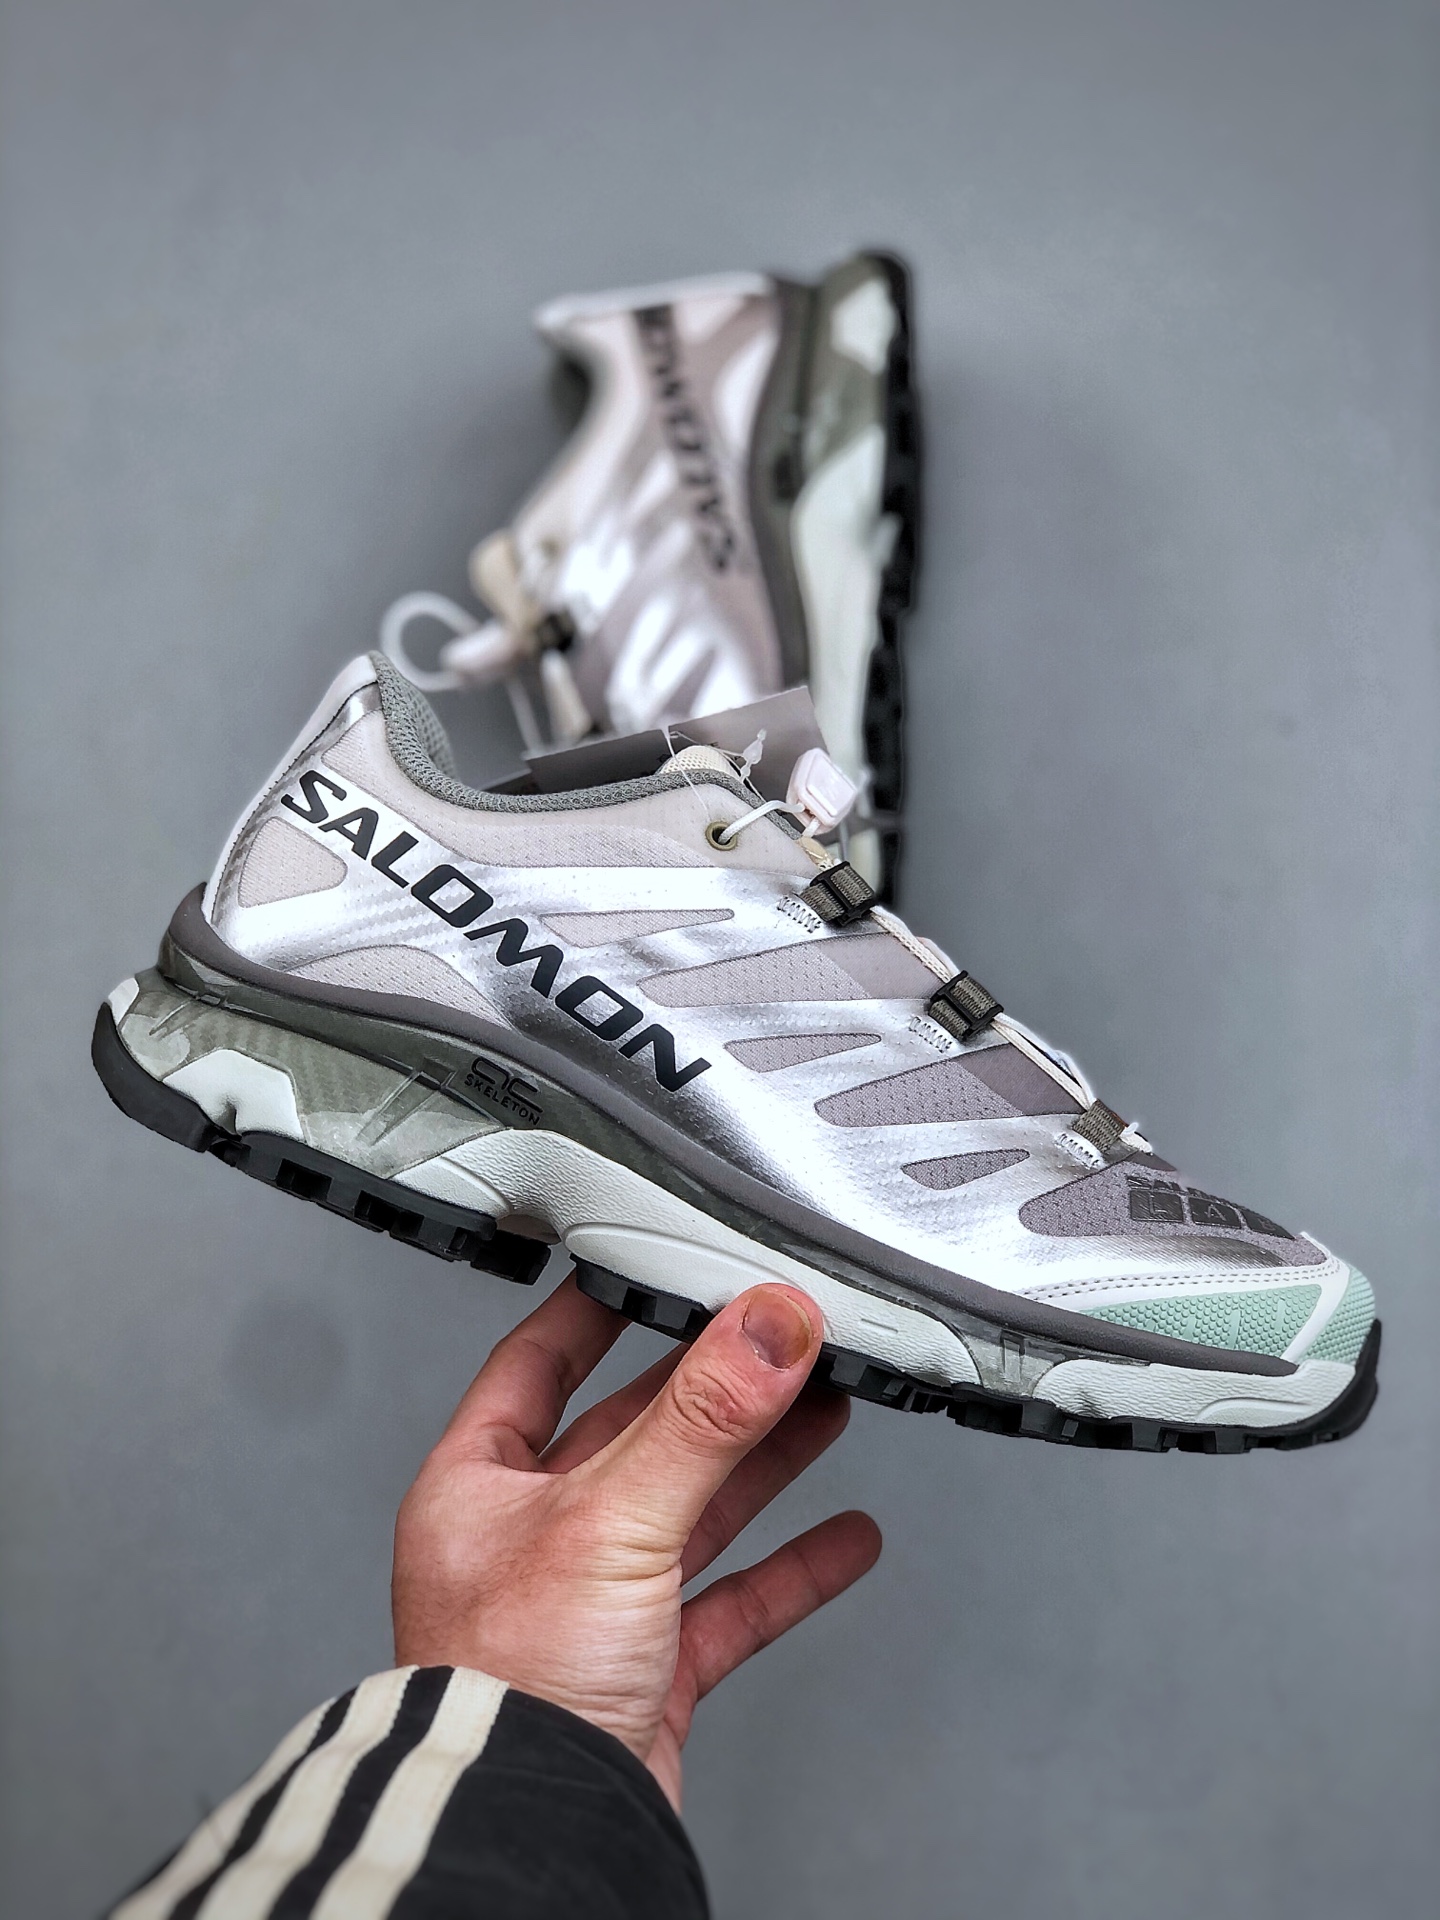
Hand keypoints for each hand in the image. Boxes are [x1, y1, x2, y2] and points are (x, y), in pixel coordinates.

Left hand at [392, 1272, 880, 1809]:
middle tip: (778, 1340)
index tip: (653, 1267)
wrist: (531, 1831)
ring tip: (823, 1410)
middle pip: (634, 1434)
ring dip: (760, 1464)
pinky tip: (840, 1539)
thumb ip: (702, 1420)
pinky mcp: (645, 1672)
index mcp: (478, 1486)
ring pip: (690, 1510)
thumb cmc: (505, 1689)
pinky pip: (730, 1601)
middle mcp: (530, 1541)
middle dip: (713, 1387)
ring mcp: (591, 1607)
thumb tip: (766, 1329)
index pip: (536, 1363)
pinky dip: (789, 1568)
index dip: (596, 1311)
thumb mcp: (612, 1520)